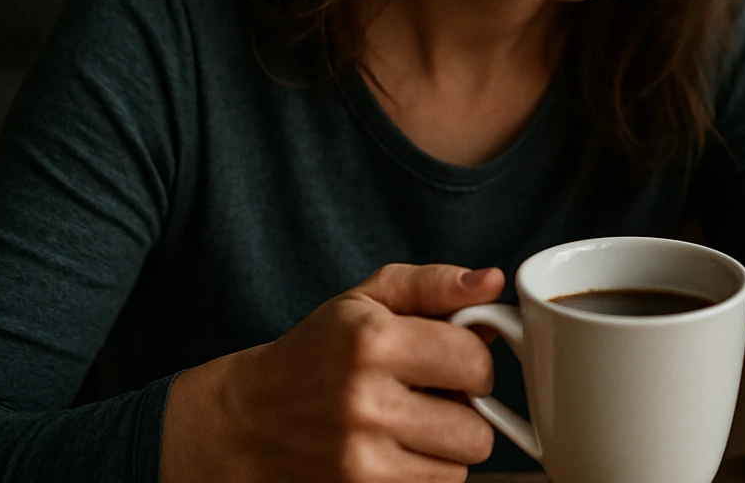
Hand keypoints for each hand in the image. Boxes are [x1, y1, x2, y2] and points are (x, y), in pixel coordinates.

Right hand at [160, 263, 505, 481]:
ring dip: (447, 446)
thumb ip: (435, 285)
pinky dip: (426, 471)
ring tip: (411, 422)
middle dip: (466, 410)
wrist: (252, 418)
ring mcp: (359, 456)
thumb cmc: (319, 351)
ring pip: (460, 467)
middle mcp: (365, 400)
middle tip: (433, 395)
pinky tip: (397, 449)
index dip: (474, 360)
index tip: (454, 359)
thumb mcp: (368, 299)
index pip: (475, 360)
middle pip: (477, 427)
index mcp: (372, 340)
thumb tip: (492, 281)